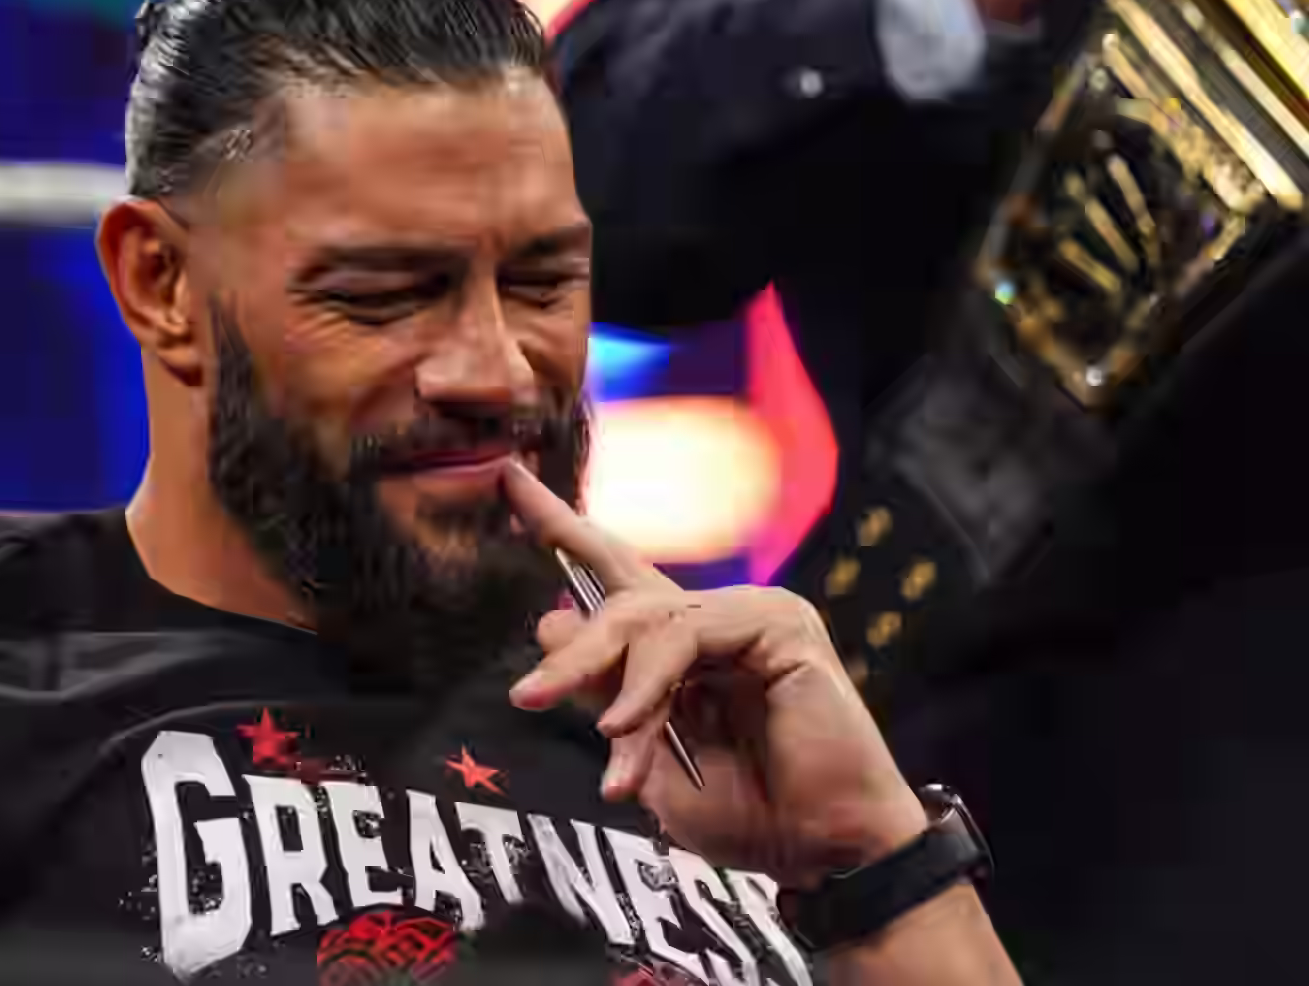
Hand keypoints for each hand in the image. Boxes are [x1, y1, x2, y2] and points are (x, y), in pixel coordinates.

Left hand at [502, 463, 926, 888]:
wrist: (823, 851)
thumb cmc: (750, 814)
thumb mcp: (647, 759)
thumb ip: (604, 693)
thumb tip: (549, 621)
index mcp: (686, 647)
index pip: (615, 570)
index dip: (561, 525)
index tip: (508, 479)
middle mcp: (716, 619)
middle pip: (620, 589)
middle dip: (571, 641)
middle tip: (527, 692)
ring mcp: (752, 614)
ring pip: (645, 619)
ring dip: (604, 678)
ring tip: (589, 731)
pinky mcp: (779, 622)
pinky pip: (685, 635)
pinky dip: (649, 682)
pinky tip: (631, 727)